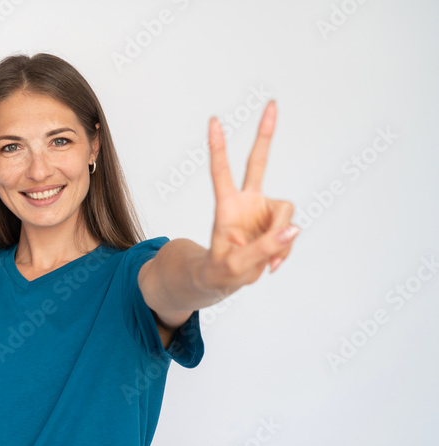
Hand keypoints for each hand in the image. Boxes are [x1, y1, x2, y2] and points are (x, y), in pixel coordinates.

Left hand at [202, 100, 297, 292]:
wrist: (225, 279)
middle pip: (258, 163)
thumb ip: (263, 248)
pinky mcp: (277, 223)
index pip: (221, 172)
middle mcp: (247, 202)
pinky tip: (271, 264)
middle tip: (271, 104)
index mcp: (227, 207)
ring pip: (286, 213)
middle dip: (265, 134)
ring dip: (281, 240)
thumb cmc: (221, 271)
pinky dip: (285, 250)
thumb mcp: (236, 266)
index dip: (218, 148)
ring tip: (266, 262)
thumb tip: (294, 229)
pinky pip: (291, 233)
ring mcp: (263, 210)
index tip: (213, 121)